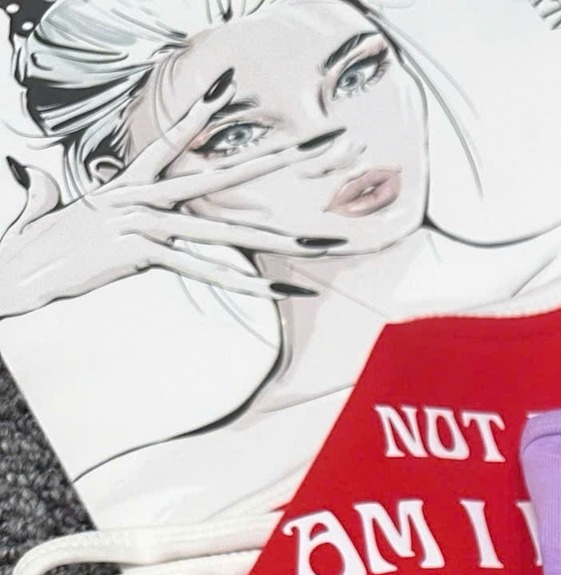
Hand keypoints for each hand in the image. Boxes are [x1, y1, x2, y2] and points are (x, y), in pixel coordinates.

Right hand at [0, 68, 345, 318]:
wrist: (21, 266)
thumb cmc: (47, 241)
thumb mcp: (64, 209)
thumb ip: (51, 186)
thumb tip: (29, 170)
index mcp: (131, 181)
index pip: (171, 138)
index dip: (200, 113)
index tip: (230, 88)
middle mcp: (142, 195)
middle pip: (219, 176)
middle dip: (271, 163)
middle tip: (314, 149)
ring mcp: (144, 223)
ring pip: (222, 230)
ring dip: (276, 239)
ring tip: (318, 241)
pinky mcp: (140, 254)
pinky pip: (203, 270)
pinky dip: (241, 282)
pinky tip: (276, 287)